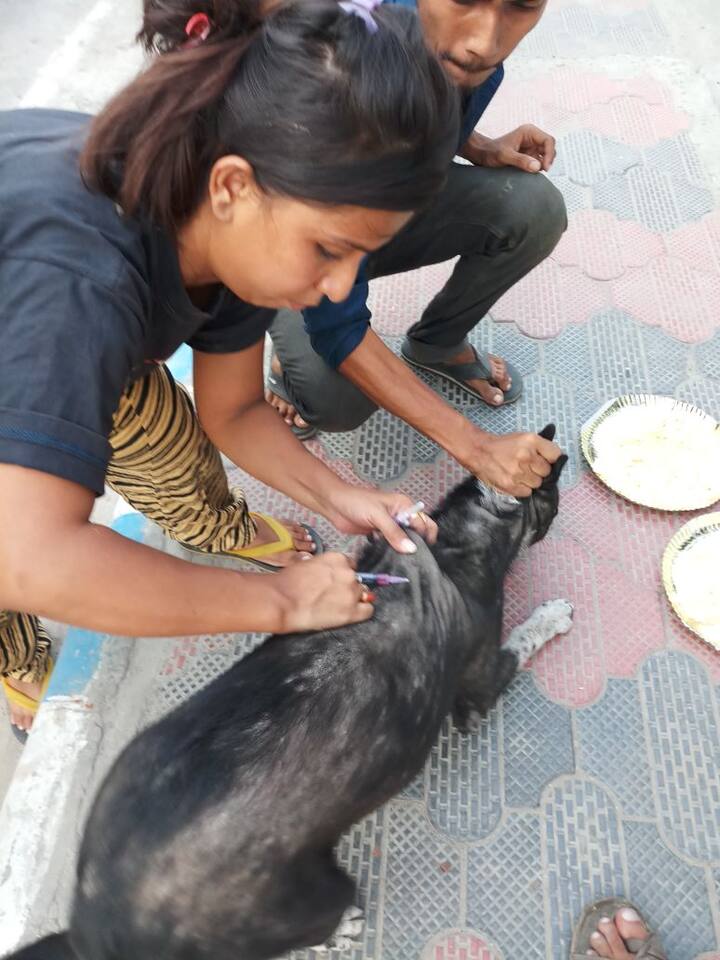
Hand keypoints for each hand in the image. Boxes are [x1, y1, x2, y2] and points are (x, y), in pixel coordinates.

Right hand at [273, 552, 373, 632]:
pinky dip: (361, 612)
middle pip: (358, 580)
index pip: (351, 565)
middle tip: (333, 596)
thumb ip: (324, 568)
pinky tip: (349, 614)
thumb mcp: (307, 564)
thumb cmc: (287, 583)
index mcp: (337, 558)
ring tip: (337, 606)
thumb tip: (329, 576)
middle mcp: (348, 573)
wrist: (281, 600)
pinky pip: (368, 610)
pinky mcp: (351, 612)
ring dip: (354, 600)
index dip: (343, 575)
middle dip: (348, 587)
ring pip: (364, 594)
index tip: (336, 582)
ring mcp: (351, 593)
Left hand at [321, 484, 437, 552]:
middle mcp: (400, 515)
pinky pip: (392, 545)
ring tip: (405, 563)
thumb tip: (411, 548)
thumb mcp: (377, 515)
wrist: (333, 504)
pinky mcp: (380, 534)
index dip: (425, 537)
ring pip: (405, 540)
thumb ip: (393, 532)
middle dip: (418, 544)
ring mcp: (390, 526)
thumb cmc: (355, 502)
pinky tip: (392, 560)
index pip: (423, 523)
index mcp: (404, 505)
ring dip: (405, 550)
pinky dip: (394, 551)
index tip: (422, 553)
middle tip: (415, 560)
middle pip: (417, 531)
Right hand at [464, 429, 562, 496]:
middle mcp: (526, 455)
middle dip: (538, 470)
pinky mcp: (511, 485)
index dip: (550, 459)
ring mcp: (518, 472)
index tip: (544, 460)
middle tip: (527, 467)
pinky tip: (514, 481)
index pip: (556, 455)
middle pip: (547, 472)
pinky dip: (522, 489)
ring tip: (518, 474)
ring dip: (530, 481)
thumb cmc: (503, 445)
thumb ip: (540, 447)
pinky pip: (527, 492)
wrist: (478, 451)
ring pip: (537, 483)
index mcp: (531, 441)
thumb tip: (557, 460)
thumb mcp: (523, 438)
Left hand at [469, 125, 555, 172]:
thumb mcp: (505, 156)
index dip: (549, 154)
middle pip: (549, 148)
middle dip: (548, 159)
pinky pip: (539, 162)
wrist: (482, 155)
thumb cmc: (491, 152)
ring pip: (546, 156)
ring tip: (536, 172)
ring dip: (544, 164)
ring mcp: (531, 148)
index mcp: (529, 132)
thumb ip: (520, 160)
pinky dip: (538, 168)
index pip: (548, 141)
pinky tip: (532, 173)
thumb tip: (537, 166)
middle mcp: (532, 138)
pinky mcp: (529, 157)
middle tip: (543, 171)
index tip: (545, 167)